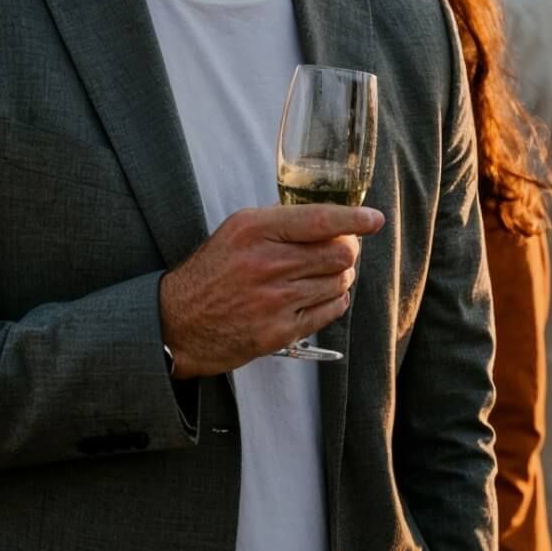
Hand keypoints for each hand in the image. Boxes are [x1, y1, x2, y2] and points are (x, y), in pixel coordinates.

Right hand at [158, 204, 381, 377]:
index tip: (374, 219)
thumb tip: (327, 220)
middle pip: (339, 254)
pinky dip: (333, 301)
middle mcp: (267, 264)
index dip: (354, 219)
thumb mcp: (235, 232)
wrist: (177, 322)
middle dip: (348, 250)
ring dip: (340, 277)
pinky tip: (320, 297)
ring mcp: (275, 301)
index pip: (319, 220)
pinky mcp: (279, 332)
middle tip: (341, 250)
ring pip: (338, 283)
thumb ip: (278, 223)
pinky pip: (329, 312)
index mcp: (255, 232)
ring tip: (323, 275)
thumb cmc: (210, 273)